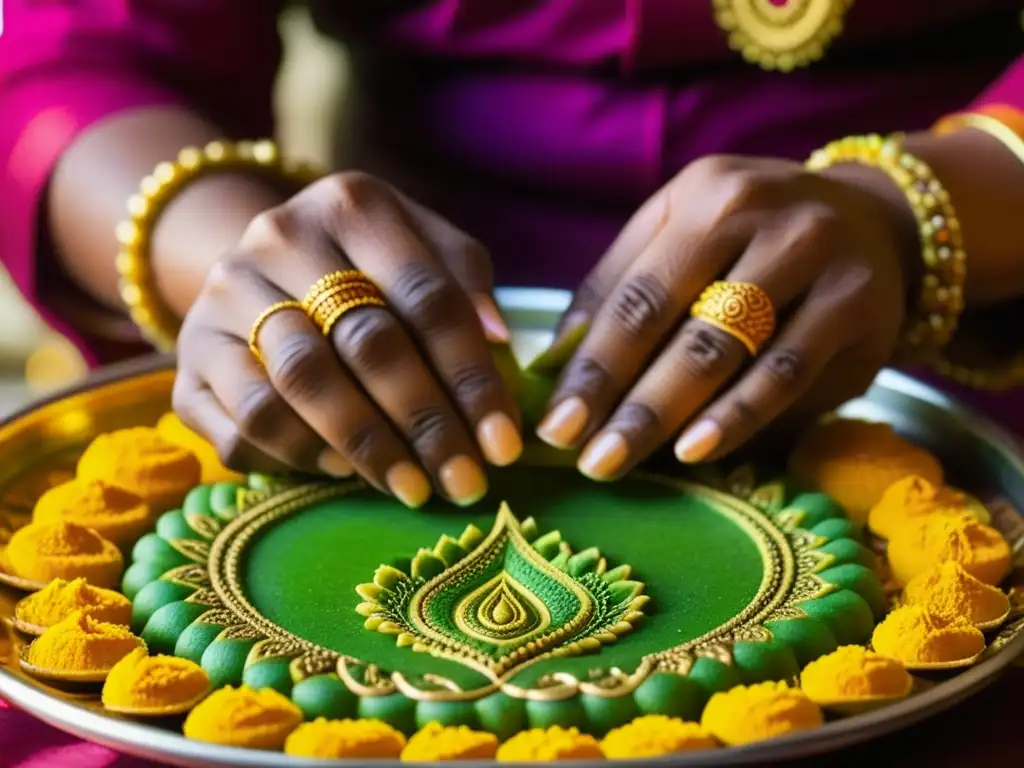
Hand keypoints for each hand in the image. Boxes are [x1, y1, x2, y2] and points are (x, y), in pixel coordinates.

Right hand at [174, 173, 522, 507]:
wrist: (259, 269)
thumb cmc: (365, 267)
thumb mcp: (423, 250)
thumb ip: (464, 284)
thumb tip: (498, 341)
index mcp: (350, 205)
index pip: (427, 297)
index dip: (472, 377)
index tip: (504, 442)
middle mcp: (276, 239)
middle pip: (365, 343)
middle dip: (426, 422)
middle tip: (465, 481)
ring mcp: (221, 299)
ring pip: (299, 385)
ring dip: (366, 447)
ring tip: (412, 486)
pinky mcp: (187, 363)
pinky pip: (243, 426)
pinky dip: (298, 456)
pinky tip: (342, 470)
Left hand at [537, 155, 916, 478]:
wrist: (875, 218)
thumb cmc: (754, 237)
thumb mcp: (684, 233)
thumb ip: (619, 287)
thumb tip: (552, 363)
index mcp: (701, 196)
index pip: (632, 294)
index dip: (591, 365)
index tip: (555, 424)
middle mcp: (757, 213)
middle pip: (674, 322)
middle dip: (623, 399)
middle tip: (586, 457)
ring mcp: (814, 253)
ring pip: (728, 349)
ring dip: (669, 414)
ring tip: (624, 459)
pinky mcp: (856, 301)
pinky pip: (787, 371)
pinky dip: (738, 415)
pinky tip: (696, 448)